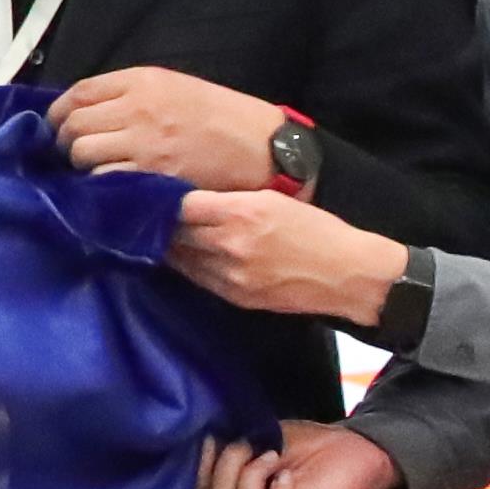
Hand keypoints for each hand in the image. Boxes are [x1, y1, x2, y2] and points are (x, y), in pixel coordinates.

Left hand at [45, 65, 288, 191]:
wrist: (263, 148)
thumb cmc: (222, 118)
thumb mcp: (176, 87)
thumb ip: (131, 95)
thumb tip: (86, 112)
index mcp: (142, 80)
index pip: (77, 94)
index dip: (58, 114)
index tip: (58, 128)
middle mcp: (137, 107)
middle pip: (73, 124)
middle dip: (65, 142)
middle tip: (74, 155)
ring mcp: (143, 143)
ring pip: (82, 153)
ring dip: (81, 166)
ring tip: (95, 172)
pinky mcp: (152, 175)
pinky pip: (104, 180)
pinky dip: (100, 186)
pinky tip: (112, 188)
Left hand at [162, 186, 404, 325]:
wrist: (347, 274)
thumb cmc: (317, 230)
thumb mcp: (274, 200)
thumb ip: (232, 199)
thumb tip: (192, 198)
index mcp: (242, 212)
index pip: (182, 204)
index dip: (162, 199)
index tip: (148, 192)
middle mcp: (230, 244)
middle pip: (175, 232)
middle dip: (159, 223)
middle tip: (143, 213)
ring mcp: (230, 274)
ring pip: (180, 258)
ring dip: (167, 246)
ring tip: (156, 233)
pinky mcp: (235, 296)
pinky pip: (197, 278)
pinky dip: (186, 265)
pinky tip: (180, 255)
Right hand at [199, 422, 399, 488]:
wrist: (353, 447)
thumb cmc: (308, 442)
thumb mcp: (262, 434)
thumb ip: (233, 440)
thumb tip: (201, 435)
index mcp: (236, 486)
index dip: (197, 467)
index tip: (209, 439)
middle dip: (226, 465)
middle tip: (249, 443)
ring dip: (251, 477)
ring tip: (271, 456)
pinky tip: (288, 475)